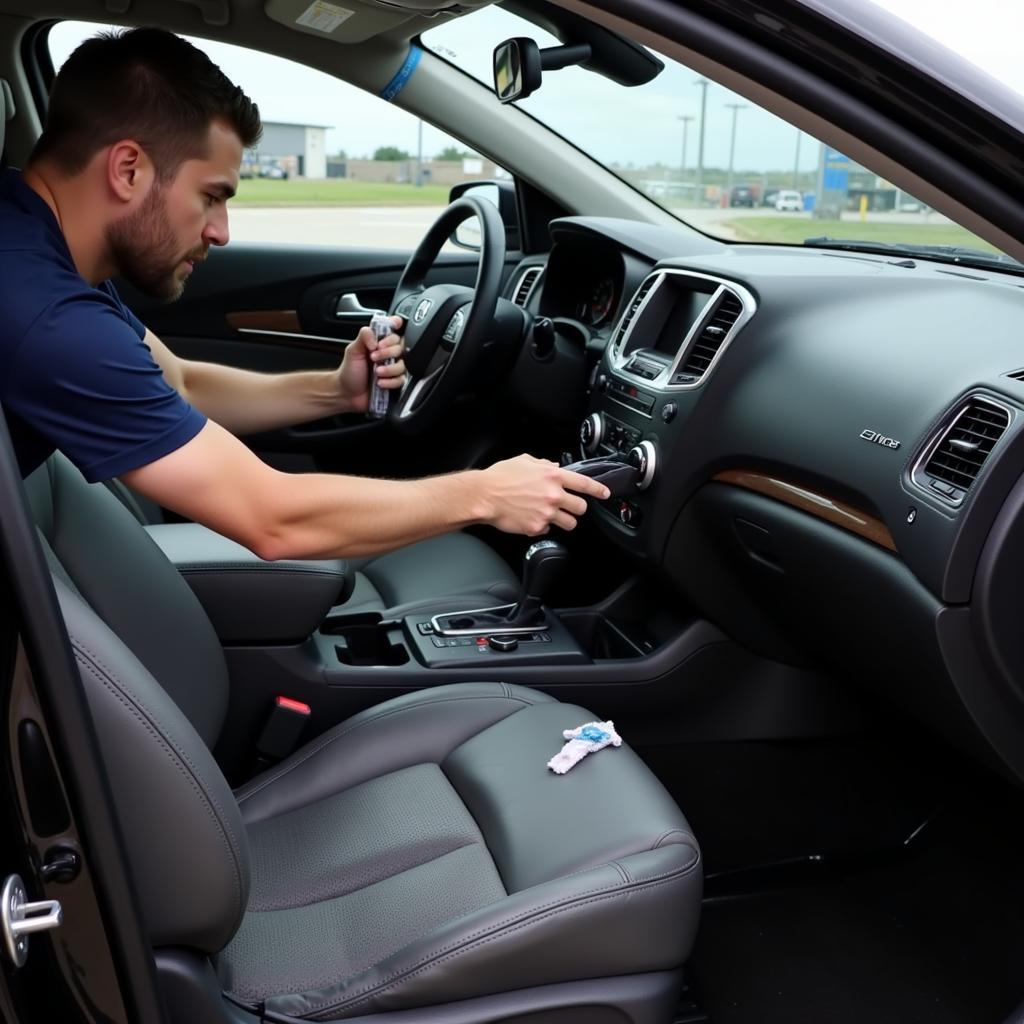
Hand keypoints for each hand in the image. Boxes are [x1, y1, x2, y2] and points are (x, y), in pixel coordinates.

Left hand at [337, 315, 406, 412]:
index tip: (387, 335)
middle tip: (374, 357)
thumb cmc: (350, 371)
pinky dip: (390, 381)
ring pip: (403, 364)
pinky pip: (401, 379)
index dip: (394, 328)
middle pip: (401, 346)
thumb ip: (364, 337)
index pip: (393, 329)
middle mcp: (388, 354)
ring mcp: (392, 368)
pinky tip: (380, 383)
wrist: (347, 393)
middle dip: (388, 352)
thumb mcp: (353, 350)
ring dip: (389, 369)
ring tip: (377, 372)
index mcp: (378, 342)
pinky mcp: (395, 381)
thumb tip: (376, 336)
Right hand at [479, 455, 610, 534]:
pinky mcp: (537, 527)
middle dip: (577, 508)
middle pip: (581, 507)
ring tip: (552, 516)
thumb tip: (553, 465)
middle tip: (569, 507)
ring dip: (564, 520)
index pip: (584, 483)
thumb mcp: (524, 461)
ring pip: (570, 523)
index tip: (604, 493)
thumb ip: (543, 464)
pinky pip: (548, 530)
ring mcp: (546, 513)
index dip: (598, 489)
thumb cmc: (500, 477)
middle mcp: (553, 495)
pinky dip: (543, 526)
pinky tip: (532, 519)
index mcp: (552, 476)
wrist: (483, 496)